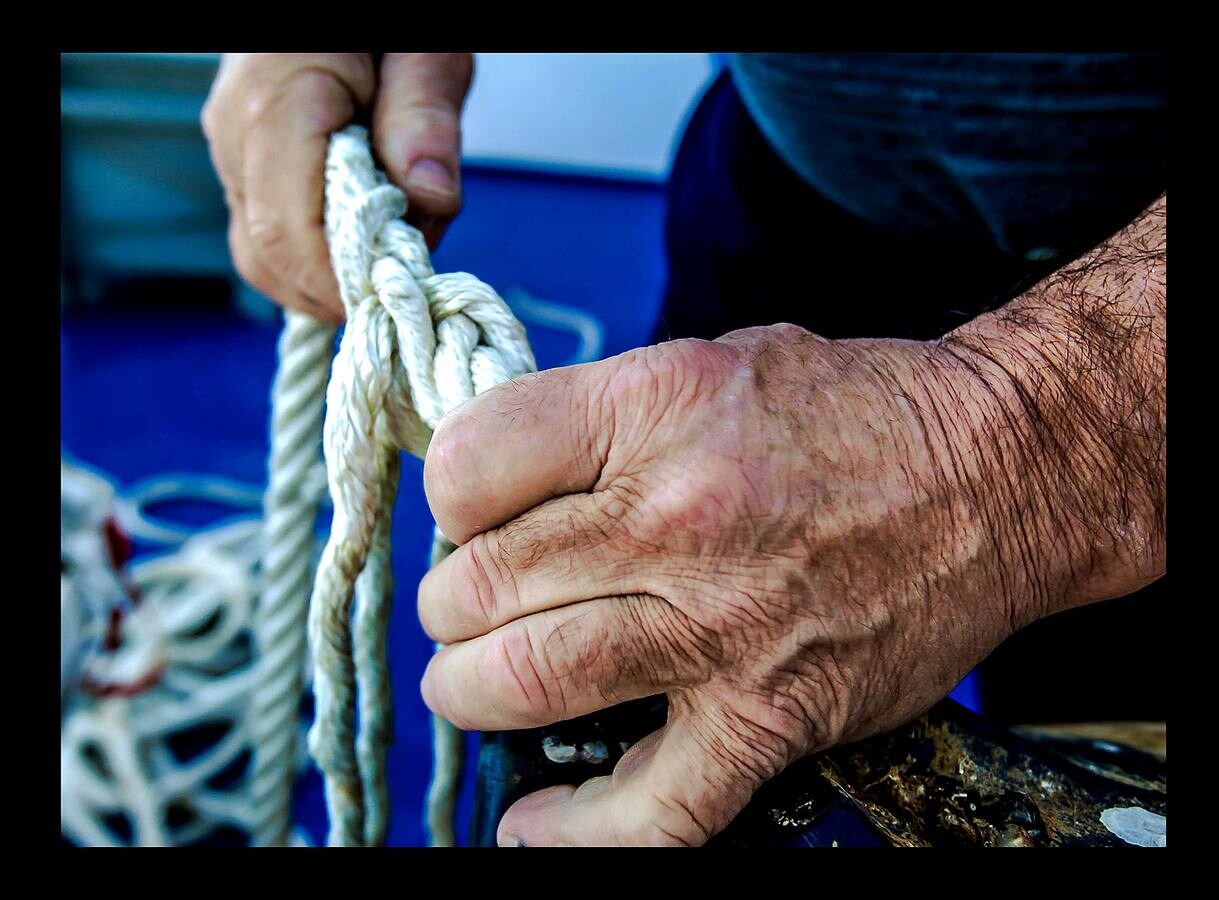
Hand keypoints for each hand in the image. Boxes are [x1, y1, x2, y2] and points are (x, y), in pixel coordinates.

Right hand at [202, 53, 472, 322]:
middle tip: (407, 278)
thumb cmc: (388, 20)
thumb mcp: (425, 50)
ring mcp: (232, 153)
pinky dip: (317, 260)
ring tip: (392, 254)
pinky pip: (267, 238)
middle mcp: (236, 133)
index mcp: (274, 100)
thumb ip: (424, 118)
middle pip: (266, 255)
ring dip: (328, 280)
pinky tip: (368, 243)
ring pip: (261, 257)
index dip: (340, 280)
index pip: (286, 229)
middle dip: (339, 288)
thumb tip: (431, 199)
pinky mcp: (242, 166)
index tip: (399, 291)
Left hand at [416, 324, 1057, 845]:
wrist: (999, 469)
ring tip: (479, 682)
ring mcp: (723, 625)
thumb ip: (596, 417)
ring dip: (474, 693)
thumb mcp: (709, 360)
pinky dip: (577, 832)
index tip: (473, 514)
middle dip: (453, 605)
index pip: (466, 467)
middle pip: (478, 586)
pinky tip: (534, 821)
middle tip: (473, 603)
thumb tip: (495, 480)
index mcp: (652, 407)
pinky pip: (652, 809)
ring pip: (528, 683)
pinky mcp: (773, 714)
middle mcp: (677, 515)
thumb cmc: (851, 409)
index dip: (452, 497)